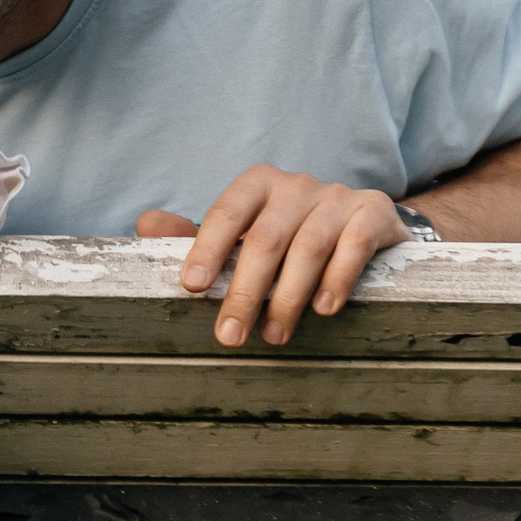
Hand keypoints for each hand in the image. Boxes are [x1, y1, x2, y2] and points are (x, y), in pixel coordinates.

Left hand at [137, 164, 409, 347]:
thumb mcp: (244, 233)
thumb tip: (145, 225)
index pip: (226, 212)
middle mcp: (296, 185)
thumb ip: (196, 234)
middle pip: (265, 238)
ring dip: (288, 297)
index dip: (207, 248)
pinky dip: (337, 278)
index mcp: (258, 184)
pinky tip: (324, 309)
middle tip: (229, 336)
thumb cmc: (290, 234)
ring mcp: (338, 196)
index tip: (192, 287)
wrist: (366, 224)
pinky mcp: (375, 212)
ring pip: (308, 246)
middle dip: (245, 291)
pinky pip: (355, 243)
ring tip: (273, 335)